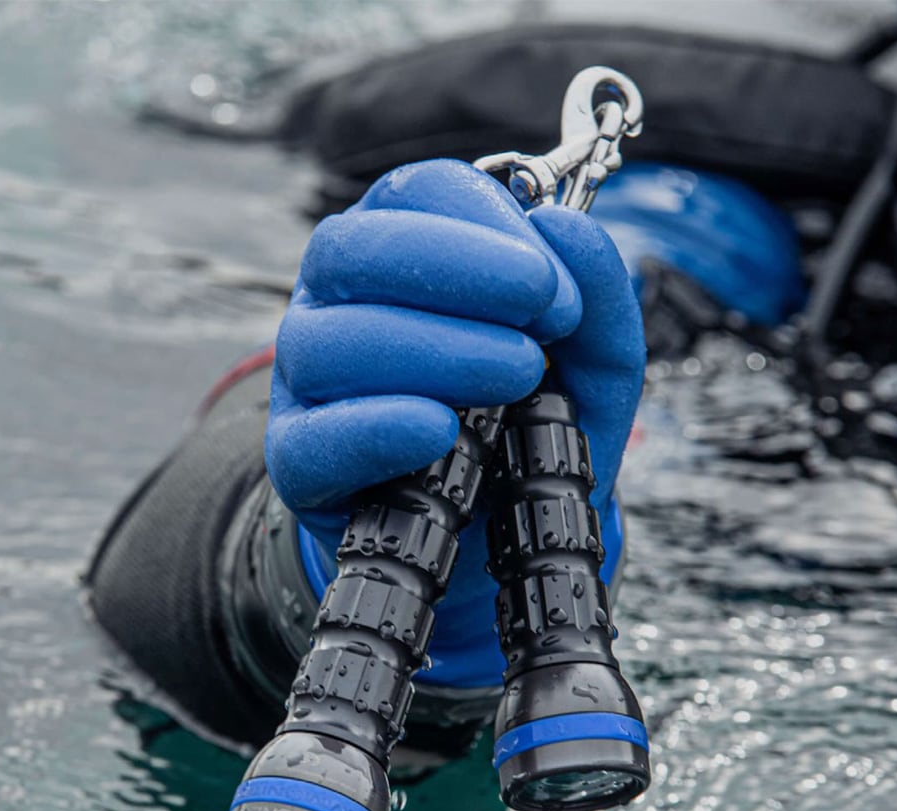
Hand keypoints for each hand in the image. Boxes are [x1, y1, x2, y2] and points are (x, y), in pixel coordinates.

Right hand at [265, 159, 643, 678]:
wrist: (502, 531)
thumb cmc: (533, 428)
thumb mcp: (591, 364)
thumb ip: (597, 298)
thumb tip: (563, 230)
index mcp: (401, 257)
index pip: (413, 194)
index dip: (486, 221)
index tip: (552, 282)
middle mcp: (339, 306)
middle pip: (349, 250)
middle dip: (454, 268)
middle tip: (541, 314)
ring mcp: (308, 383)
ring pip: (327, 343)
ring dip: (434, 350)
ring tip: (518, 376)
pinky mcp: (299, 460)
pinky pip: (312, 437)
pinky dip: (378, 428)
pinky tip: (441, 431)